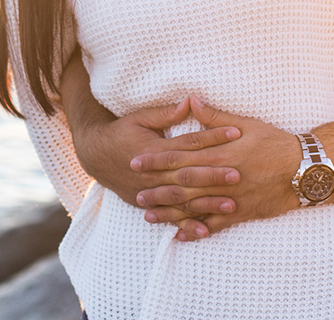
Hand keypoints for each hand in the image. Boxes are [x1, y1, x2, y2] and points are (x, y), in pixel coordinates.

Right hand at [69, 97, 242, 238]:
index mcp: (155, 149)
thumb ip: (167, 113)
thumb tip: (191, 101)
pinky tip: (205, 232)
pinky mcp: (148, 205)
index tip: (236, 133)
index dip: (212, 137)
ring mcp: (151, 192)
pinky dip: (187, 226)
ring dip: (207, 203)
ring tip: (232, 205)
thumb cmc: (121, 132)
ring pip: (183, 199)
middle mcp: (154, 173)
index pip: (189, 142)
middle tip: (238, 174)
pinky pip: (170, 218)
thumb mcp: (140, 118)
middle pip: (188, 174)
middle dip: (213, 175)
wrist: (96, 156)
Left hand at [132, 97, 299, 239]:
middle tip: (135, 192)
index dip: (156, 161)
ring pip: (194, 208)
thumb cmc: (275, 143)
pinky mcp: (241, 214)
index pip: (180, 158)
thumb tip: (190, 101)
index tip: (136, 162)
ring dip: (170, 212)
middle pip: (182, 185)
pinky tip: (180, 235)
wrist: (304, 170)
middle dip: (157, 188)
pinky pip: (215, 225)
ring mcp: (231, 199)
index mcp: (219, 155)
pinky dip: (197, 230)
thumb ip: (213, 117)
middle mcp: (222, 179)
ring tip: (148, 215)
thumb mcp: (245, 124)